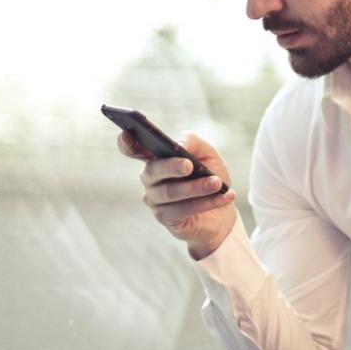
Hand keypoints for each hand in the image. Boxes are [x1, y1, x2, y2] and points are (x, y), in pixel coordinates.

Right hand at [117, 131, 236, 259]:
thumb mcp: (207, 154)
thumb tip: (178, 146)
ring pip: (171, 192)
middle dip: (172, 167)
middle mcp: (150, 178)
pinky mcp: (165, 218)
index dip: (126, 142)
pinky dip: (206, 202)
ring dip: (197, 187)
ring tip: (217, 183)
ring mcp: (154, 199)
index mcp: (156, 157)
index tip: (126, 132)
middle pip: (153, 170)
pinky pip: (183, 210)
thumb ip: (192, 142)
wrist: (222, 211)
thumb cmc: (210, 176)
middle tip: (189, 165)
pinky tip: (224, 196)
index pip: (133, 149)